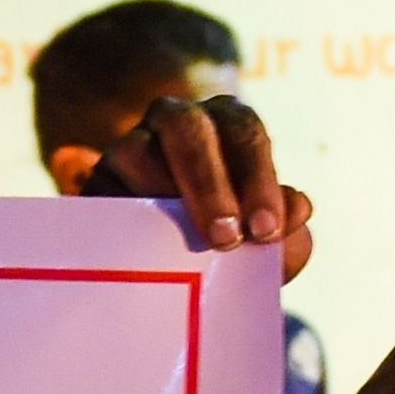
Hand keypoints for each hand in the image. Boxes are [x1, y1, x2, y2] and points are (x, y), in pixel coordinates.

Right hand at [84, 93, 315, 276]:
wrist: (171, 272)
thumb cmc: (230, 246)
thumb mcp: (264, 244)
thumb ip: (288, 230)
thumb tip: (299, 207)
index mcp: (226, 125)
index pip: (244, 133)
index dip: (257, 179)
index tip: (265, 231)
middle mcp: (177, 122)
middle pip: (187, 128)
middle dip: (210, 183)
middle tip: (227, 239)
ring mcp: (129, 147)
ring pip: (135, 151)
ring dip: (161, 195)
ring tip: (183, 243)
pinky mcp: (95, 182)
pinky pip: (100, 190)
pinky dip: (121, 214)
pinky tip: (139, 249)